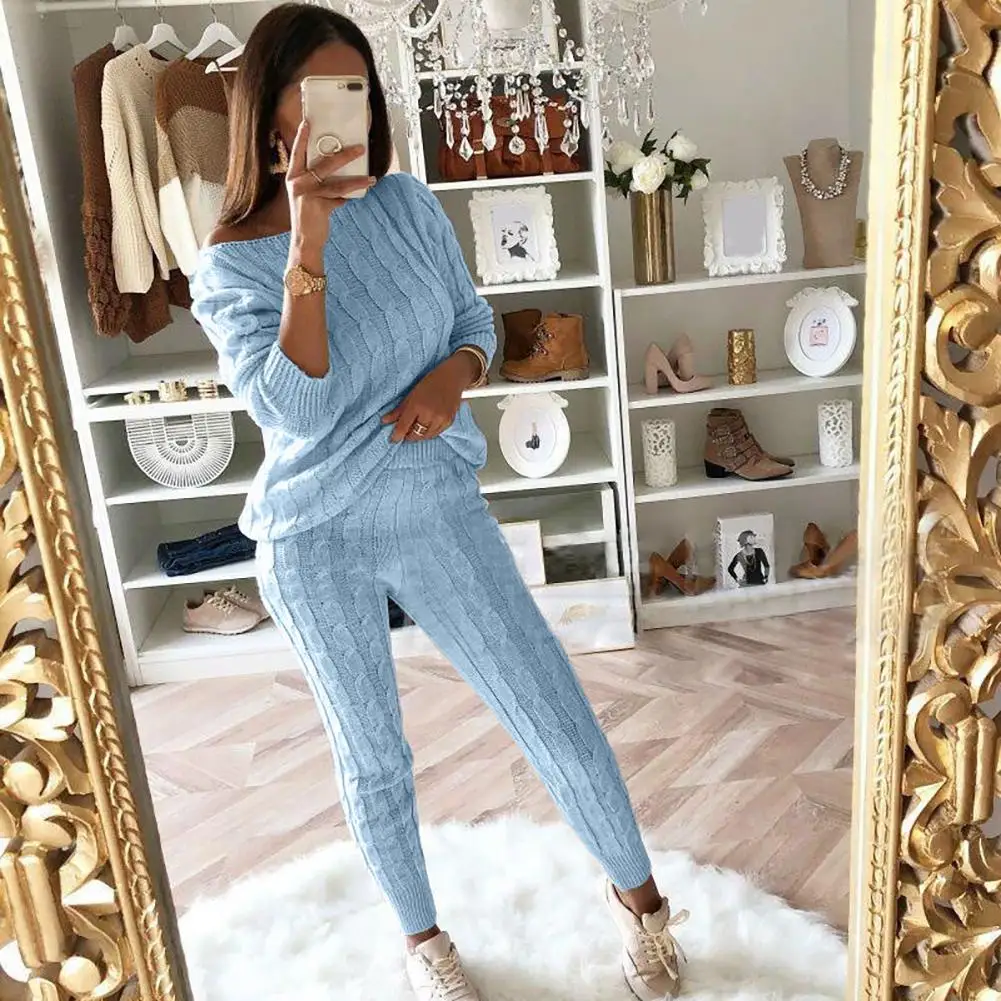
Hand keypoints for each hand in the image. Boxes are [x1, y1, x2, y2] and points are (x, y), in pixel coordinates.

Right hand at [286, 121, 373, 251]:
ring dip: (356, 179)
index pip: (297, 152)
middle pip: (324, 163)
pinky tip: (361, 194)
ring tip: (371, 177)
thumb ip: (321, 185)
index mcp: (293, 178)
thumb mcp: (310, 197)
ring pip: (337, 181)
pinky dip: (351, 197)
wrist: (305, 241)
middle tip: (360, 148)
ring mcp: (307, 194)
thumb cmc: (309, 218)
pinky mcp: (318, 205)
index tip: (308, 122)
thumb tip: (342, 176)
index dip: (302, 137)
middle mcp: (297, 183)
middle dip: (344, 155)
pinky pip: (340, 197)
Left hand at [382, 355, 473, 442]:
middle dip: (408, 436)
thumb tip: (384, 421)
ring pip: (426, 436)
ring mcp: (441, 419)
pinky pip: (436, 433)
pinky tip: (426, 426)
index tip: (393, 439)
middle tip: (405, 433)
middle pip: (415, 435)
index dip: (397, 436)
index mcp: (417, 405)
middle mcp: (429, 414)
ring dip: (419, 435)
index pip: (403, 426)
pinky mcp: (449, 421)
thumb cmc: (430, 383)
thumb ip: (398, 410)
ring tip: (415, 429)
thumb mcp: (411, 394)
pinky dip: (429, 433)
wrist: (452, 378)